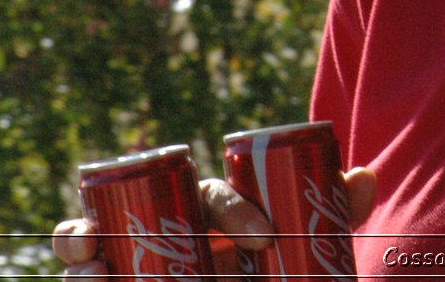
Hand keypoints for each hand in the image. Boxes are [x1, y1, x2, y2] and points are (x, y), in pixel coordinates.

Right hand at [51, 166, 376, 275]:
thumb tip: (367, 174)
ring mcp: (126, 250)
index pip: (218, 194)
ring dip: (81, 245)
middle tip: (177, 245)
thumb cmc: (263, 266)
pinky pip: (81, 269)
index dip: (240, 210)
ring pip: (91, 238)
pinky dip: (77, 270)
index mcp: (210, 203)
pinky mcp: (108, 272)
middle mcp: (160, 220)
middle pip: (135, 208)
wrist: (240, 280)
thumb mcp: (301, 242)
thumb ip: (335, 214)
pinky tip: (88, 276)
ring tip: (96, 268)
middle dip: (133, 217)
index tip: (266, 238)